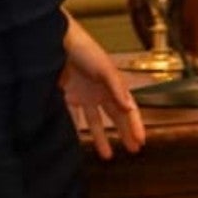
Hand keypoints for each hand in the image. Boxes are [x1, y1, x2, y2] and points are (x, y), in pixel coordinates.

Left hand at [61, 18, 146, 158]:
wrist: (56, 42)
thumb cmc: (84, 49)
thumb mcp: (104, 68)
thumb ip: (117, 88)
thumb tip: (130, 108)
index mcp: (113, 85)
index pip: (129, 109)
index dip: (136, 125)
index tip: (141, 142)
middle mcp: (101, 92)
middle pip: (116, 117)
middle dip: (125, 134)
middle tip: (133, 151)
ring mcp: (84, 96)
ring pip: (96, 122)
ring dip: (101, 138)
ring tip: (107, 155)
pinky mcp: (67, 98)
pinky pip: (74, 118)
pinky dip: (78, 131)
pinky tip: (81, 143)